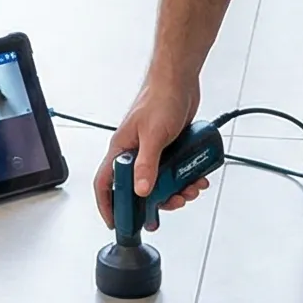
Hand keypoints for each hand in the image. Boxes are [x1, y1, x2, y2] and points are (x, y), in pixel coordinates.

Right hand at [95, 74, 209, 228]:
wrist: (180, 80)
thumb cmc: (160, 97)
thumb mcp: (154, 135)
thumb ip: (147, 164)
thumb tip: (142, 191)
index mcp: (121, 149)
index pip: (105, 183)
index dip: (108, 205)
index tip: (116, 223)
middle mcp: (135, 152)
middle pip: (138, 188)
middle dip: (156, 201)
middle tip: (171, 204)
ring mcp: (153, 151)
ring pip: (160, 182)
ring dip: (176, 190)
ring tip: (190, 189)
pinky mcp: (169, 148)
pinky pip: (175, 171)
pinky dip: (186, 177)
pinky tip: (197, 177)